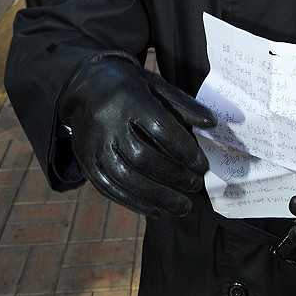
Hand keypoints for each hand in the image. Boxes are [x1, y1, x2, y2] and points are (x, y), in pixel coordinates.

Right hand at [58, 53, 216, 217]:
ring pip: (125, 177)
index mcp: (130, 100)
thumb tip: (212, 123)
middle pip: (143, 157)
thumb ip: (184, 105)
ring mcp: (95, 144)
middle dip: (174, 175)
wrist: (84, 85)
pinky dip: (134, 202)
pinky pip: (109, 187)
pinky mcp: (86, 161)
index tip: (203, 166)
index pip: (161, 129)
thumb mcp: (156, 85)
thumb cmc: (130, 86)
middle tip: (196, 185)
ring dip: (157, 196)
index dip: (185, 150)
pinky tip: (155, 209)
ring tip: (182, 206)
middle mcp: (109, 123)